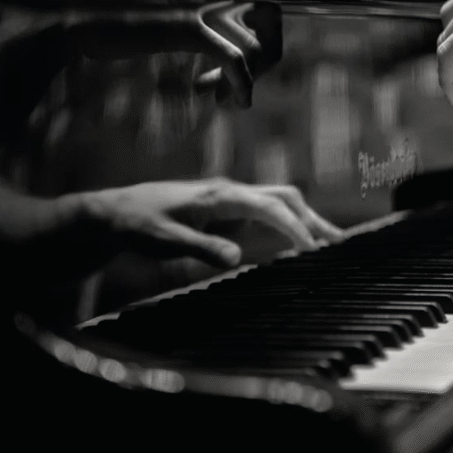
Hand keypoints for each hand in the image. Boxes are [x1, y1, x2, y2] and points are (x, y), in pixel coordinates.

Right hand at [63, 0, 282, 107]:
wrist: (81, 25)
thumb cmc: (124, 28)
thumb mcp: (174, 24)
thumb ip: (207, 29)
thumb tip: (243, 57)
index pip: (269, 9)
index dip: (269, 42)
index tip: (250, 68)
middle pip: (271, 26)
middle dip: (264, 63)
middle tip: (237, 88)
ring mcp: (203, 6)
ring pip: (255, 47)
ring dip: (245, 81)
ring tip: (223, 100)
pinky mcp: (189, 27)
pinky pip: (235, 59)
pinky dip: (242, 84)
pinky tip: (236, 102)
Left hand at [83, 178, 342, 267]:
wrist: (114, 213)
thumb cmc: (137, 224)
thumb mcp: (164, 242)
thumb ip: (201, 248)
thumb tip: (237, 259)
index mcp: (221, 196)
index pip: (270, 208)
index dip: (295, 228)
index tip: (313, 250)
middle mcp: (231, 193)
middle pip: (285, 198)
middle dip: (314, 219)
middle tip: (338, 244)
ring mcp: (231, 201)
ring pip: (279, 204)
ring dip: (305, 221)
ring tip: (330, 244)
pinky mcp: (227, 212)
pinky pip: (267, 215)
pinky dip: (289, 226)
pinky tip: (297, 244)